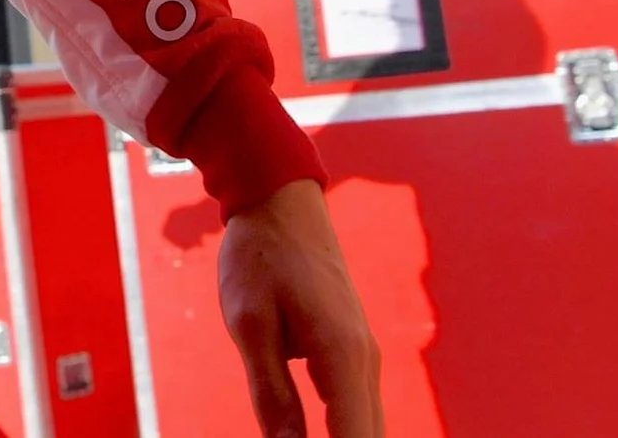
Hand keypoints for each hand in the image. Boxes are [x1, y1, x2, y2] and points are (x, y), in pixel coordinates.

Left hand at [219, 181, 381, 437]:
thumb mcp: (249, 325)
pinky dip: (347, 436)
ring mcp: (363, 357)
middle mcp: (365, 361)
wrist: (281, 202)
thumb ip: (271, 394)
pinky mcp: (351, 353)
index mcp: (342, 354)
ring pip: (368, 428)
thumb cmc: (259, 256)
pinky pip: (357, 411)